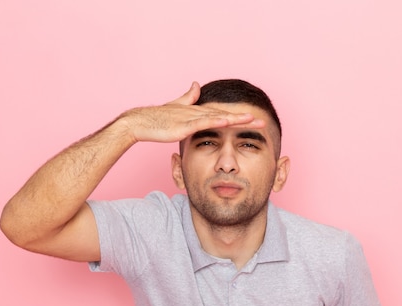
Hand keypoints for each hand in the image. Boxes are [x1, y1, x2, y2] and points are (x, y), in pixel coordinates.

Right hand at [116, 82, 264, 143]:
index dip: (239, 117)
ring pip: (217, 117)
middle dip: (244, 119)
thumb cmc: (156, 119)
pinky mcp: (183, 125)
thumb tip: (197, 84)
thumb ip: (187, 97)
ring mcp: (190, 118)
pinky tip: (227, 122)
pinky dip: (215, 121)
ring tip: (252, 119)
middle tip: (262, 121)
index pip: (222, 115)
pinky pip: (202, 122)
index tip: (255, 120)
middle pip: (225, 115)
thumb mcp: (175, 108)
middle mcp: (196, 112)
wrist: (139, 122)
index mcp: (197, 112)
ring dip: (235, 118)